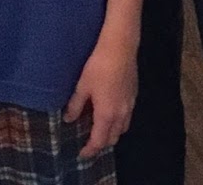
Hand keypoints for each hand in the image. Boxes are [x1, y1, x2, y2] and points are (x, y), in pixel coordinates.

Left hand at [64, 43, 136, 157]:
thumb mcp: (82, 86)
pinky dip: (118, 122)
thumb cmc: (98, 67)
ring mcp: (130, 106)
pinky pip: (127, 117)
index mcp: (107, 115)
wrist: (120, 48)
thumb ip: (76, 105)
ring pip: (122, 129)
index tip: (82, 154)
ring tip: (100, 128)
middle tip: (89, 141)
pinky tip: (110, 112)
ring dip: (111, 133)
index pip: (99, 141)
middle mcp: (121, 115)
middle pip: (113, 138)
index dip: (90, 150)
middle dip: (101, 143)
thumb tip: (68, 119)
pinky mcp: (134, 96)